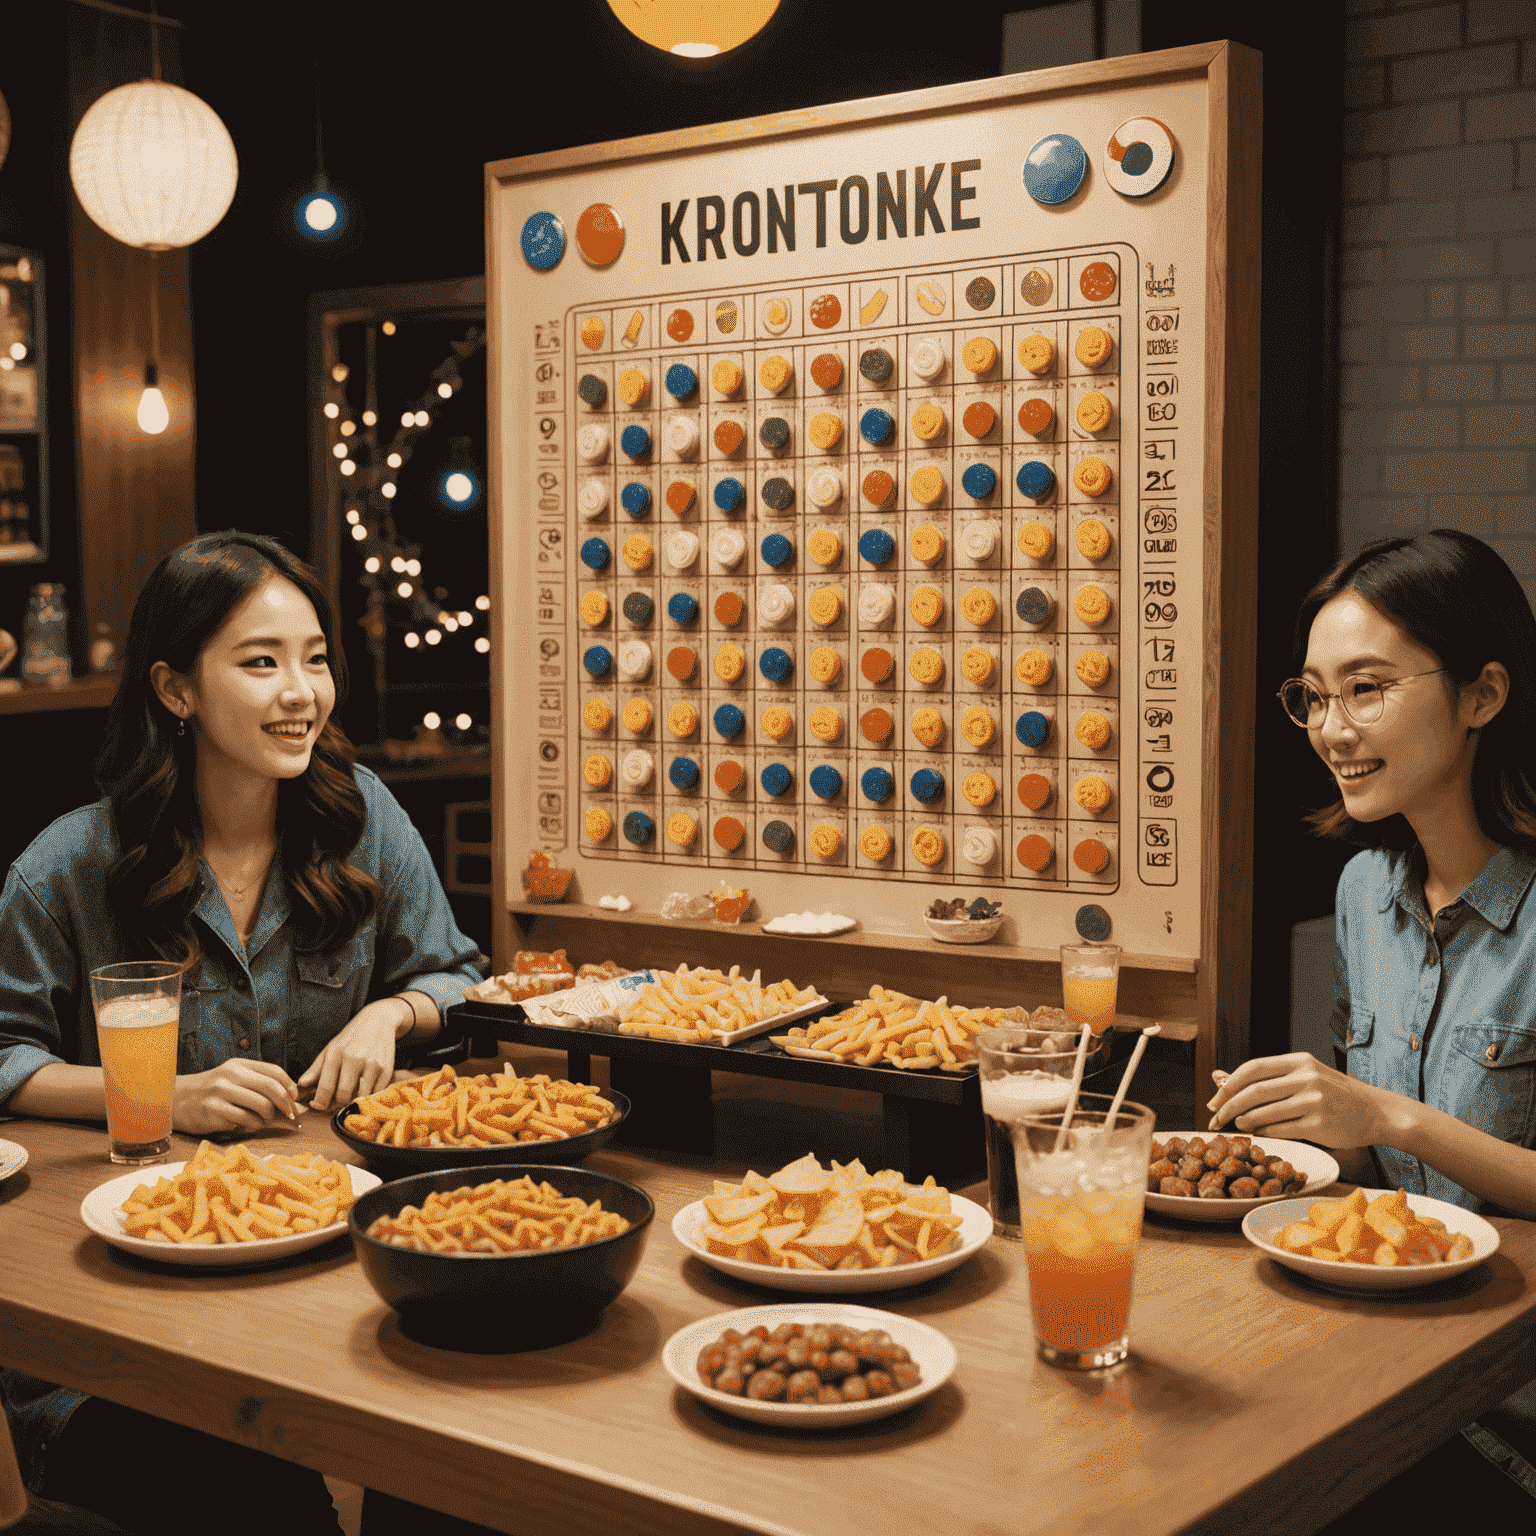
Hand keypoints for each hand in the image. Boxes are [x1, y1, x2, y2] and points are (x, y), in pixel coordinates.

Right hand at [174, 1059, 299, 1134]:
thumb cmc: (211, 1091)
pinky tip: (247, 1125)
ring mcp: (220, 1092)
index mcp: (239, 1064)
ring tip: (263, 1120)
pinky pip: (245, 1120)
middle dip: (286, 1103)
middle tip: (290, 1115)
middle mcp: (230, 1075)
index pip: (274, 1071)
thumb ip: (258, 1084)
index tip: (295, 1099)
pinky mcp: (213, 1110)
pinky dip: (253, 1125)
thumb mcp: (233, 1079)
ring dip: (268, 1117)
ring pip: (261, 1105)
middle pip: (271, 1087)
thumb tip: (293, 1100)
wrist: (175, 1100)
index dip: (289, 1086)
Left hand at [297, 1001, 401, 1111]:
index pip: (325, 1087)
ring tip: (349, 1096)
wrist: (379, 1020)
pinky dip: (367, 1095)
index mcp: (336, 1053)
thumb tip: (300, 1085)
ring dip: (353, 1100)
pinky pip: (374, 1092)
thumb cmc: (350, 1038)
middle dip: (337, 1104)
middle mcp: (354, 1058)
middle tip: (334, 1103)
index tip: (317, 1106)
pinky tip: (364, 1088)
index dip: (320, 1102)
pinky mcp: (386, 1069)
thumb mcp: (330, 1049)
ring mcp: (372, 1064)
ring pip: (360, 1096)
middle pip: (343, 1095)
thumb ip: (315, 1069)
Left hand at [1206, 1051, 1398, 1148]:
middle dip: (1228, 1106)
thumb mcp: (1306, 1076)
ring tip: (1237, 1126)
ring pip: (1264, 1112)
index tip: (1214, 1098)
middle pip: (1254, 1091)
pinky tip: (1259, 1134)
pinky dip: (1264, 1133)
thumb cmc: (1335, 1094)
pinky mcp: (1320, 1125)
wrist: (1377, 1112)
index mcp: (1299, 1061)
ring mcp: (1314, 1101)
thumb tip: (1220, 1078)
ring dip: (1244, 1121)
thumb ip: (1269, 1078)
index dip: (1229, 1084)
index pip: (1253, 1068)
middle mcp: (1306, 1078)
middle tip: (1215, 1118)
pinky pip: (1281, 1130)